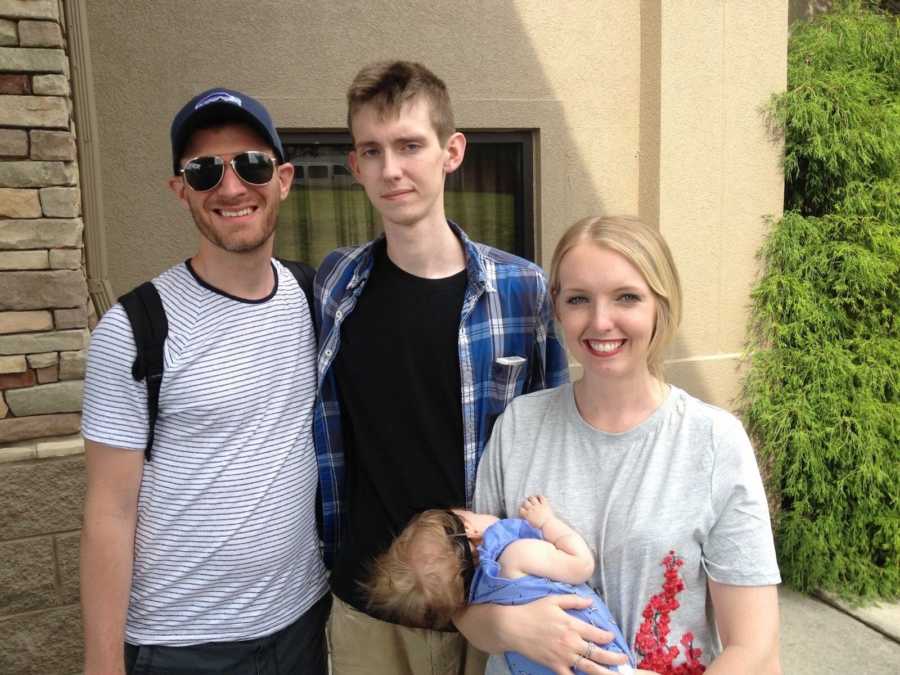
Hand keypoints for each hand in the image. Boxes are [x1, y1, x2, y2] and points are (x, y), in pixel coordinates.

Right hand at [502, 594, 628, 674]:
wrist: (512, 627)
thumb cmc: (532, 611)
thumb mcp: (554, 600)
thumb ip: (574, 601)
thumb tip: (591, 602)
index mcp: (572, 625)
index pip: (597, 634)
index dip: (608, 637)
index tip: (612, 637)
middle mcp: (571, 642)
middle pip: (598, 653)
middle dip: (614, 658)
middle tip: (624, 660)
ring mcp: (563, 656)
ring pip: (589, 668)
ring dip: (605, 672)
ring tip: (616, 674)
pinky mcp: (554, 666)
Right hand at [520, 494, 553, 528]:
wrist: (548, 524)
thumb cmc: (540, 526)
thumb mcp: (531, 524)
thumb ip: (528, 519)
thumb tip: (526, 517)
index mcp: (528, 514)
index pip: (521, 509)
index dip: (521, 509)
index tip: (522, 509)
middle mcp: (531, 508)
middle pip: (525, 502)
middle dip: (525, 502)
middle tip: (526, 503)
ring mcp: (538, 505)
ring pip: (532, 498)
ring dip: (531, 498)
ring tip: (531, 498)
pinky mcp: (544, 504)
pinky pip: (541, 497)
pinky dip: (540, 496)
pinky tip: (539, 497)